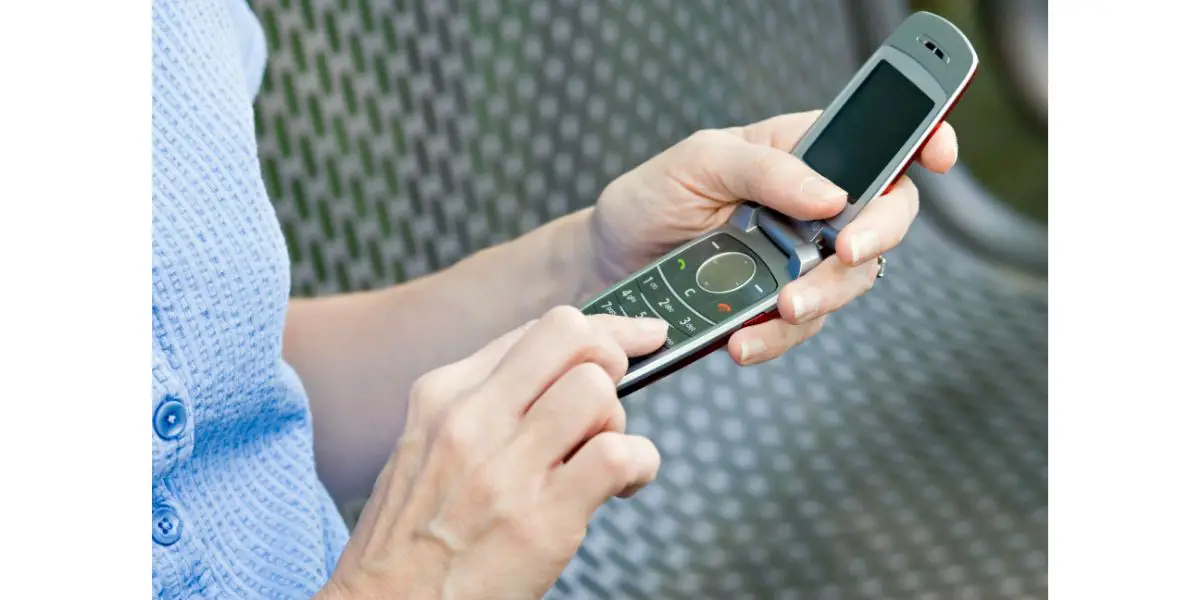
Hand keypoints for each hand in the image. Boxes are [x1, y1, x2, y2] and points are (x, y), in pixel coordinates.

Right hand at [321, 307, 670, 599]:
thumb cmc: (412, 537)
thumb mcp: (428, 445)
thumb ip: (487, 401)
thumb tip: (564, 369)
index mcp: (444, 394)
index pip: (541, 330)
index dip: (605, 330)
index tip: (637, 336)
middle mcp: (472, 419)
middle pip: (573, 339)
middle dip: (612, 363)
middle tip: (608, 407)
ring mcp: (506, 467)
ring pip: (597, 391)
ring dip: (618, 423)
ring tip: (601, 456)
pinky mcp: (542, 518)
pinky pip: (619, 455)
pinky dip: (639, 465)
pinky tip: (621, 486)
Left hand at [588, 111, 957, 364]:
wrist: (609, 262)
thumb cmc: (652, 197)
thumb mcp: (698, 162)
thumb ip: (764, 168)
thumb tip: (831, 193)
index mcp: (803, 152)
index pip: (879, 145)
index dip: (922, 145)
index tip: (937, 157)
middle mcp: (814, 206)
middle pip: (883, 220)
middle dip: (872, 239)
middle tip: (841, 255)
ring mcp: (801, 259)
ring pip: (848, 282)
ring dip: (822, 298)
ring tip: (781, 308)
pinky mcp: (777, 304)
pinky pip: (800, 327)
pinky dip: (776, 338)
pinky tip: (744, 341)